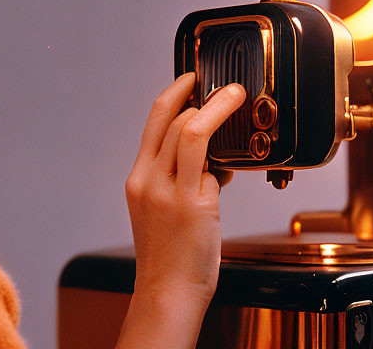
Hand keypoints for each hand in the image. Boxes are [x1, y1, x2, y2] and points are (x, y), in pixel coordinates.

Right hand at [124, 73, 245, 305]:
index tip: (190, 79)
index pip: (153, 121)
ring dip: (217, 108)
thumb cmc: (168, 256)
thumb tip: (208, 160)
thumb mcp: (157, 210)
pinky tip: (232, 163)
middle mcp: (148, 180)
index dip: (173, 93)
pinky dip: (223, 157)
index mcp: (138, 178)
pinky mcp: (193, 206)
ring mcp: (169, 192)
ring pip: (191, 131)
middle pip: (172, 119)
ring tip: (234, 98)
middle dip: (200, 94)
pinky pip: (209, 165)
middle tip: (225, 87)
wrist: (167, 292)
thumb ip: (175, 180)